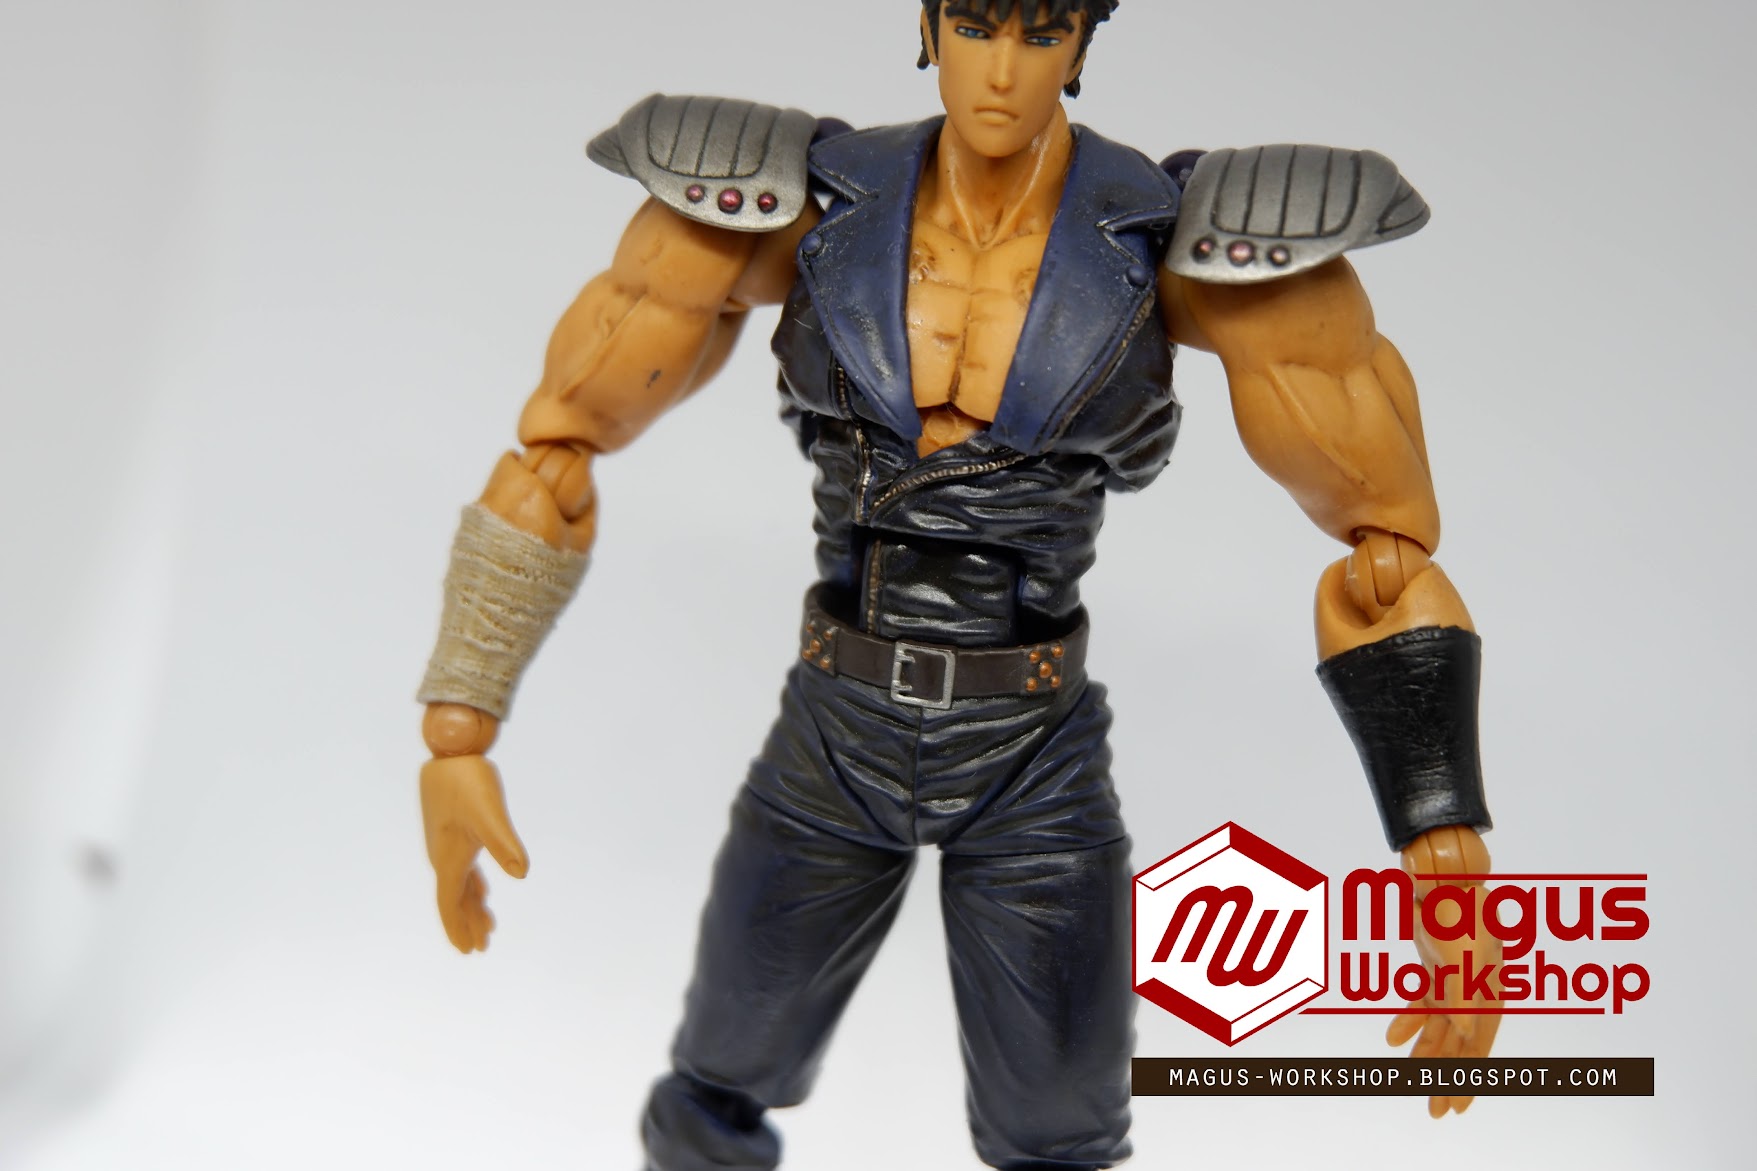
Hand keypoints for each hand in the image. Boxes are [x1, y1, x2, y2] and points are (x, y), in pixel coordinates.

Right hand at [420, 752, 528, 952]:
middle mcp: (444, 856)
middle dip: (467, 924)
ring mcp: (448, 845)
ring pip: (459, 885)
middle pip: (454, 900)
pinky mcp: (455, 832)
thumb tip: (522, 873)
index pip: (450, 903)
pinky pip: (462, 868)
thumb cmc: (468, 781)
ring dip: (471, 906)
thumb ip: (504, 843)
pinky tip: (483, 890)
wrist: (451, 752)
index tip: (469, 950)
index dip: (458, 928)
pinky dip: (472, 885)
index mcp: (449, 858)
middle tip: (481, 947)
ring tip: (488, 926)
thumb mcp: (490, 813)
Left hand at [1385, 825, 1500, 1116]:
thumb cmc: (1457, 907)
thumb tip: (1467, 1033)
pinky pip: (1425, 1000)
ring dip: (1427, 1052)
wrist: (1442, 873)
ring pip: (1441, 1025)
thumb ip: (1464, 993)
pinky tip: (1392, 1039)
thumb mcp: (1461, 953)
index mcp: (1489, 989)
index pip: (1478, 1044)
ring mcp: (1457, 976)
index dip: (1468, 1077)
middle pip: (1462, 1042)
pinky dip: (1411, 1019)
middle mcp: (1477, 987)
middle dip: (1449, 1077)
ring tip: (1410, 1078)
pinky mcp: (1437, 964)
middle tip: (1437, 1112)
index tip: (1457, 1106)